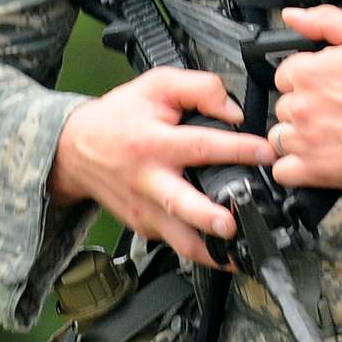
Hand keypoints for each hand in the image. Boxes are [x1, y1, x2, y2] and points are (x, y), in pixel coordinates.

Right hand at [48, 68, 274, 269]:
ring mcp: (145, 208)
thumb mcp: (156, 85)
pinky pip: (173, 243)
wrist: (75, 149)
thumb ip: (199, 89)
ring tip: (236, 256)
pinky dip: (198, 249)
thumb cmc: (119, 117)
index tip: (265, 154)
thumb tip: (234, 111)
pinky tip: (221, 249)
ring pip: (177, 239)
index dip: (237, 149)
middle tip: (232, 224)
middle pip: (181, 204)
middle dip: (208, 217)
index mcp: (154, 142)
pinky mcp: (143, 227)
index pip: (200, 145)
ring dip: (208, 251)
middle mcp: (149, 180)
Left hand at [268, 6, 341, 189]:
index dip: (305, 79)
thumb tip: (294, 16)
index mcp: (309, 73)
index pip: (284, 75)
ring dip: (297, 136)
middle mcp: (302, 106)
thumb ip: (325, 21)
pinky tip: (314, 157)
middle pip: (283, 106)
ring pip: (280, 137)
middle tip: (332, 110)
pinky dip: (293, 167)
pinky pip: (282, 171)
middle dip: (304, 106)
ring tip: (326, 134)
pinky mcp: (315, 170)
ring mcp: (306, 140)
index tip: (324, 86)